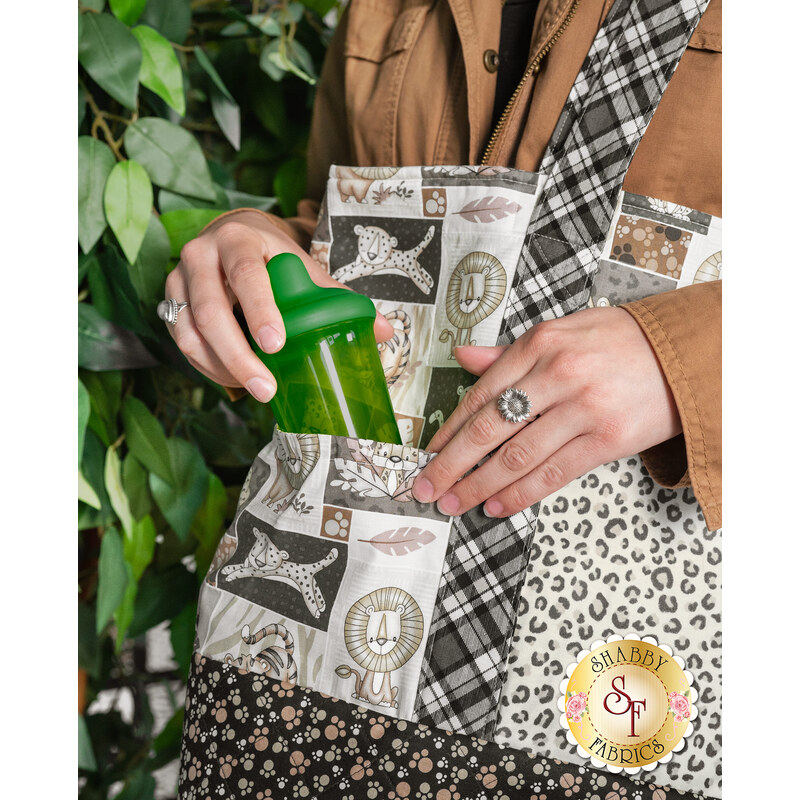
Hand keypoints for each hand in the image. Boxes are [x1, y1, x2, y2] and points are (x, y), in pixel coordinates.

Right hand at [164, 210, 393, 400]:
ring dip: (221, 367)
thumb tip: (384, 333)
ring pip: (190, 331)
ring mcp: (179, 279)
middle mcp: (202, 254)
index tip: (277, 344)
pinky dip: (207, 366)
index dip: (260, 310)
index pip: (247, 274)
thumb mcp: (304, 267)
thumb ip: (338, 298)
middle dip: (239, 355)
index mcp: (240, 240)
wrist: (234, 238)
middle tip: (266, 388)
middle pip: (212, 310)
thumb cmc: (274, 257)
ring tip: (255, 390)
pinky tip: (234, 379)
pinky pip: (182, 341)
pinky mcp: (170, 302)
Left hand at [411, 307, 680, 516]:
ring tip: (455, 503)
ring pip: (517, 457)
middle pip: (490, 429)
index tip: (429, 453)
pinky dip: (522, 494)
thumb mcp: (561, 332)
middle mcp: (558, 375)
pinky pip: (554, 473)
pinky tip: (498, 506)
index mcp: (540, 344)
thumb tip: (463, 358)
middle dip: (452, 464)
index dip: (450, 429)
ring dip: (479, 486)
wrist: (683, 354)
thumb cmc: (617, 342)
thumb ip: (509, 352)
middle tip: (427, 487)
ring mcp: (583, 409)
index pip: (481, 394)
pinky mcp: (607, 440)